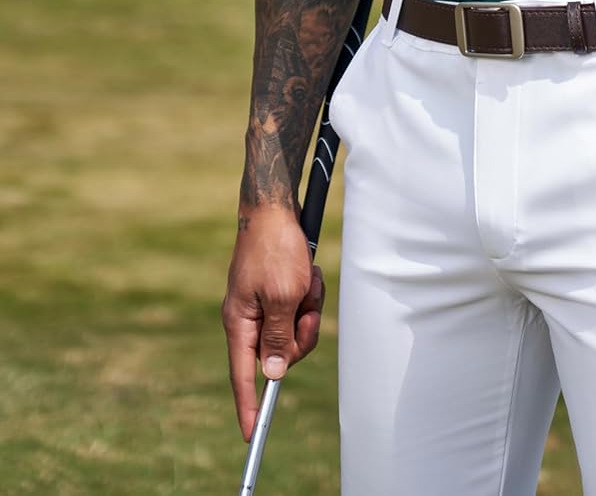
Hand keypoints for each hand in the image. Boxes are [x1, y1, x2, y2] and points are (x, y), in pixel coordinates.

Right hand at [221, 208, 325, 440]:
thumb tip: (270, 374)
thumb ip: (278, 338)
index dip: (248, 404)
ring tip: (308, 278)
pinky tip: (310, 271)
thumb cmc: (276, 248)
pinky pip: (299, 305)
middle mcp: (248, 316)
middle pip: (279, 351)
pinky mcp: (276, 288)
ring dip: (308, 306)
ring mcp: (262, 302)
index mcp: (240, 322)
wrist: (275, 206)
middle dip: (301, 331)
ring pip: (294, 327)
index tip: (251, 434)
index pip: (242, 374)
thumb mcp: (283, 296)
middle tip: (307, 305)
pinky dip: (309, 292)